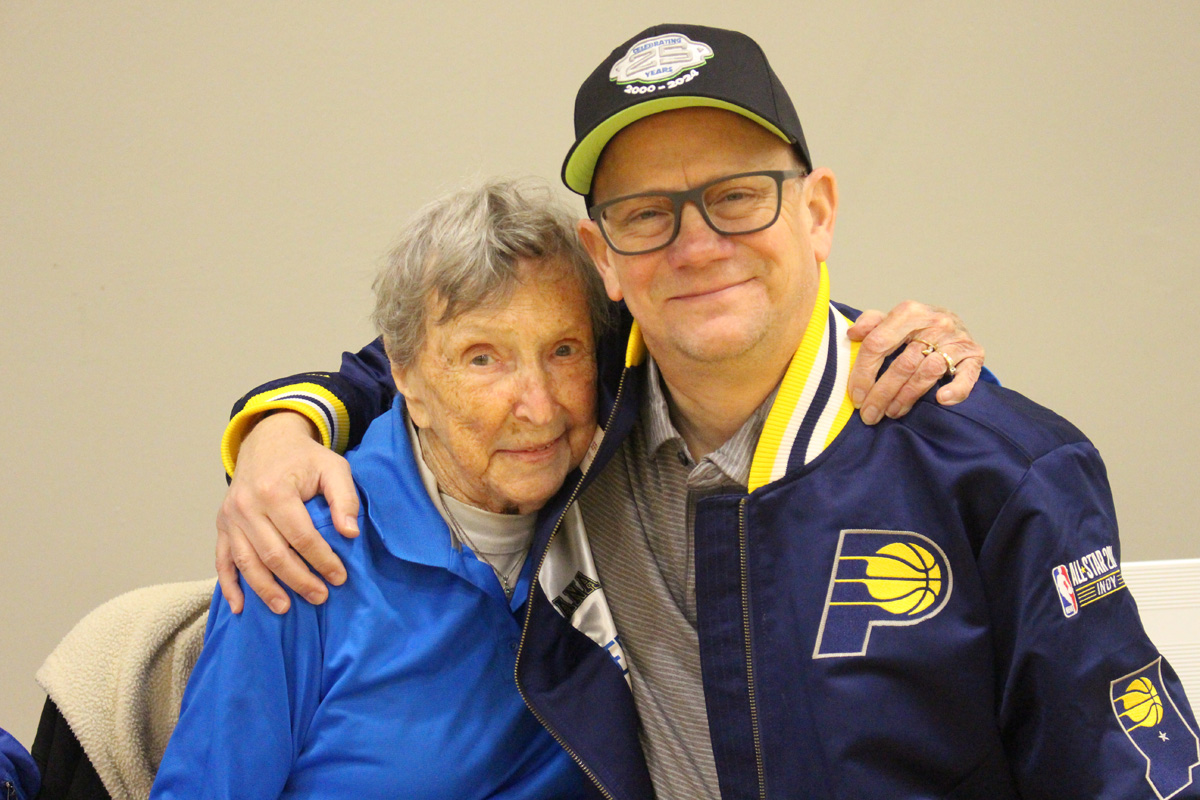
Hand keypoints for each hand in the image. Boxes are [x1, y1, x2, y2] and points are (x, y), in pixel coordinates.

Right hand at [216, 411, 359, 613]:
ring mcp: (230, 517)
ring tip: (285, 608)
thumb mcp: (333, 467)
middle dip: (298, 580)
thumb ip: (344, 498)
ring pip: (247, 562)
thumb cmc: (305, 458)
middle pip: (273, 554)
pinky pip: (222, 560)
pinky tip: (240, 607)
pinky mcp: (222, 525)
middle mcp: (247, 506)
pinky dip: (229, 585)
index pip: (301, 536)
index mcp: (275, 491)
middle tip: (320, 597)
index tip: (339, 577)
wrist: (267, 441)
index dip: (322, 560)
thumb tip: (350, 533)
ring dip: (265, 589)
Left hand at [846, 301, 984, 424]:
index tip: (855, 396)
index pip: (877, 344)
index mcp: (908, 312)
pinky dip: (955, 390)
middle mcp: (934, 323)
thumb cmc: (916, 326)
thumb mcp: (892, 319)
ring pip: (927, 373)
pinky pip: (966, 376)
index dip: (863, 373)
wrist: (954, 322)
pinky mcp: (974, 354)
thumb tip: (852, 333)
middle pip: (902, 364)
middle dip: (881, 394)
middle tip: (869, 414)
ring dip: (906, 398)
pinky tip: (940, 400)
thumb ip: (871, 323)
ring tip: (891, 413)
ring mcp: (956, 339)